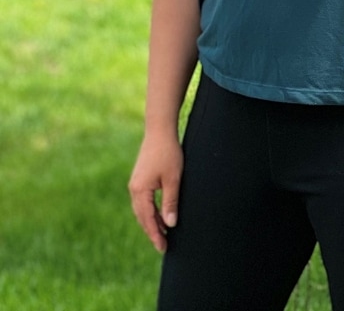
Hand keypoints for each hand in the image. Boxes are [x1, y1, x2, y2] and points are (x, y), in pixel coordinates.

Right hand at [128, 133, 183, 252]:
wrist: (159, 132)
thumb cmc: (169, 154)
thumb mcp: (173, 179)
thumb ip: (170, 202)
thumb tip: (170, 224)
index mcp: (140, 191)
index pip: (148, 219)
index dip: (156, 234)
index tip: (163, 247)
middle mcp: (134, 190)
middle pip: (142, 217)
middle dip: (152, 232)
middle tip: (163, 246)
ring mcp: (135, 184)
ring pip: (141, 210)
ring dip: (151, 222)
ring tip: (163, 234)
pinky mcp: (139, 179)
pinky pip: (143, 201)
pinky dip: (150, 211)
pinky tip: (158, 216)